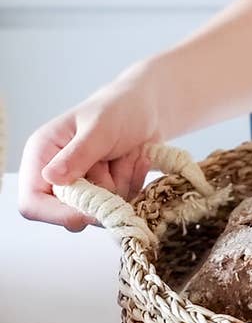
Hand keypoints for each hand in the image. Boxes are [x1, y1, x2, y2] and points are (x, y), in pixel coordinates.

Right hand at [18, 67, 159, 230]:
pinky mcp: (107, 190)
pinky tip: (135, 159)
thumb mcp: (99, 129)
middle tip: (115, 160)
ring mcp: (84, 185)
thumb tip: (51, 178)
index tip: (90, 212)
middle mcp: (58, 175)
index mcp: (42, 156)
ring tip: (126, 153)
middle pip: (71, 212)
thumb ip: (78, 155)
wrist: (147, 107)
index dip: (58, 215)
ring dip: (122, 182)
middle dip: (101, 192)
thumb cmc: (118, 109)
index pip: (33, 203)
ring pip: (101, 209)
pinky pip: (122, 203)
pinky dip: (133, 182)